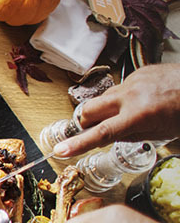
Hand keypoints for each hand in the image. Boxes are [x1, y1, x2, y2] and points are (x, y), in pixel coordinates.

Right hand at [53, 64, 179, 157]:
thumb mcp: (160, 133)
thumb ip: (130, 135)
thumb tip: (108, 136)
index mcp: (138, 116)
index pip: (100, 133)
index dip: (78, 143)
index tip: (61, 150)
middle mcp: (130, 96)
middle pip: (88, 110)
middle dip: (86, 121)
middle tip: (94, 129)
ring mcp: (133, 81)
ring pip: (103, 98)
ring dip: (105, 109)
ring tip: (125, 114)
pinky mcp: (138, 72)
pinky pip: (120, 87)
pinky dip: (124, 97)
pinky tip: (142, 100)